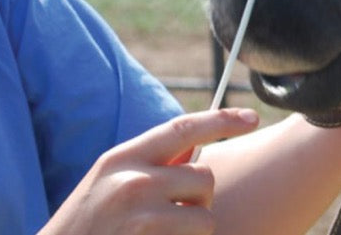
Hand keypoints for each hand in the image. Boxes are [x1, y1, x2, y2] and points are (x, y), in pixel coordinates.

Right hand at [40, 109, 259, 234]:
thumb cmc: (87, 225)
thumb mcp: (109, 183)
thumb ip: (149, 164)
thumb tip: (198, 146)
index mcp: (122, 158)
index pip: (183, 128)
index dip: (222, 120)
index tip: (252, 117)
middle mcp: (133, 182)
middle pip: (205, 177)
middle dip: (199, 198)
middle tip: (169, 215)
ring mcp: (142, 217)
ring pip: (205, 217)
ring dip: (193, 230)